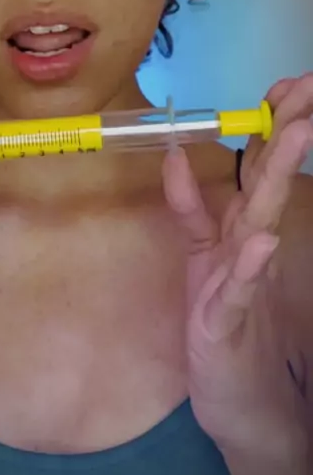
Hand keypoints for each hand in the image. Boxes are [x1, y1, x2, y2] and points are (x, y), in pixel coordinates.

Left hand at [162, 74, 312, 468]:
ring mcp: (244, 277)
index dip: (272, 123)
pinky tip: (266, 241)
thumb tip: (176, 154)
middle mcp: (249, 241)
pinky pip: (239, 287)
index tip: (290, 83)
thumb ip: (188, 204)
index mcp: (241, 223)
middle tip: (310, 88)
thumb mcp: (199, 251)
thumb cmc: (220, 315)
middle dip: (288, 131)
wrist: (233, 391)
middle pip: (268, 178)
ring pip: (261, 219)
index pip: (259, 163)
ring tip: (298, 133)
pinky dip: (251, 263)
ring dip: (278, 176)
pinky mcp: (228, 317)